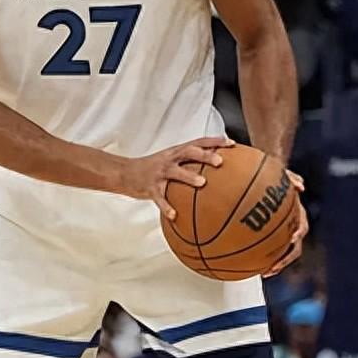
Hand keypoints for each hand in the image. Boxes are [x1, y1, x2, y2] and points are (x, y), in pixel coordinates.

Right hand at [111, 137, 232, 219]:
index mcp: (176, 152)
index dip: (215, 141)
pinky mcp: (150, 187)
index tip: (232, 144)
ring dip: (189, 177)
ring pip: (175, 172)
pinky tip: (175, 215)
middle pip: (189, 152)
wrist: (125, 173)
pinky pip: (160, 198)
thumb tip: (216, 169)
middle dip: (205, 155)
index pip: (198, 142)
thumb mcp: (171, 160)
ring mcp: (159, 173)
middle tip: (220, 161)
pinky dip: (167, 207)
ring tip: (202, 184)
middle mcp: (169, 159)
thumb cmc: (154, 168)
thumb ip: (190, 163)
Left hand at [264, 171, 307, 276]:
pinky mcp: (270, 239)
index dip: (298, 234)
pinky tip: (246, 265)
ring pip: (281, 255)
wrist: (261, 182)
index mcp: (297, 216)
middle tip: (274, 267)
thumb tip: (301, 186)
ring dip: (274, 265)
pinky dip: (259, 259)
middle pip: (293, 250)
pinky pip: (266, 252)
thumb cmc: (273, 178)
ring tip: (263, 273)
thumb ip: (291, 178)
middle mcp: (291, 228)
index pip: (302, 228)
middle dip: (284, 260)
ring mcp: (281, 236)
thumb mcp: (282, 175)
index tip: (292, 238)